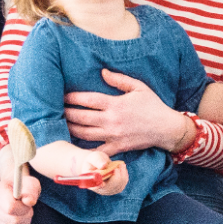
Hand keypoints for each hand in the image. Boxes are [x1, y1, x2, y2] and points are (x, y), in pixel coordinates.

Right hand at [0, 174, 39, 223]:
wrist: (13, 190)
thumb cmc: (23, 187)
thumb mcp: (30, 184)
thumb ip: (31, 191)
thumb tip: (29, 201)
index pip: (10, 207)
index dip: (23, 208)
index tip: (28, 203)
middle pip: (13, 220)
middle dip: (26, 215)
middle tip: (29, 208)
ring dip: (24, 221)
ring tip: (24, 211)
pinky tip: (19, 216)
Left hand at [65, 69, 184, 154]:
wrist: (166, 129)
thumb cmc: (153, 105)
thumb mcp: (138, 87)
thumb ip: (119, 79)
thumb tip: (102, 72)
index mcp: (116, 104)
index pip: (88, 100)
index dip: (73, 97)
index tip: (62, 95)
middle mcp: (112, 121)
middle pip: (82, 118)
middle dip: (67, 113)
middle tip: (56, 110)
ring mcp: (113, 136)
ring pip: (85, 134)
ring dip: (70, 129)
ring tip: (60, 124)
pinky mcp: (117, 148)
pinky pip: (97, 151)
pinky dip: (84, 150)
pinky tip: (73, 146)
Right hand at [77, 150, 127, 195]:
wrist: (99, 162)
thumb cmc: (94, 160)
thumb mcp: (93, 157)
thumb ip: (97, 161)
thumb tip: (104, 165)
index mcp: (90, 182)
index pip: (95, 187)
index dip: (99, 186)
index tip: (103, 183)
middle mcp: (99, 188)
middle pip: (110, 187)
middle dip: (116, 177)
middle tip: (118, 166)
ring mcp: (108, 189)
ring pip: (119, 186)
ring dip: (122, 175)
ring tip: (121, 164)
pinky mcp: (116, 187)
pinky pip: (123, 183)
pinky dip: (124, 174)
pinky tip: (122, 167)